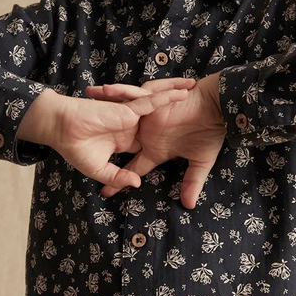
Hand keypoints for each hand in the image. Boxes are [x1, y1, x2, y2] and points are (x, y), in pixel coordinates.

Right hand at [23, 79, 196, 190]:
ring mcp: (131, 116)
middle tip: (203, 111)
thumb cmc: (75, 149)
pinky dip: (167, 97)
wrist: (60, 130)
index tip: (185, 144)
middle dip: (181, 113)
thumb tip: (136, 184)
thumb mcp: (100, 170)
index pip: (151, 143)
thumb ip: (118, 177)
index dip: (167, 143)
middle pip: (162, 119)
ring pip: (160, 105)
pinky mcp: (127, 109)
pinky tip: (183, 93)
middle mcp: (132, 126)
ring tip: (199, 90)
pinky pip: (151, 102)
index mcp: (127, 140)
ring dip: (179, 97)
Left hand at [85, 74, 224, 208]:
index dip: (119, 181)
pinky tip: (105, 90)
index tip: (104, 193)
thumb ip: (192, 181)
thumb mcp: (200, 161)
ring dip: (104, 106)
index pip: (132, 167)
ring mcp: (149, 115)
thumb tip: (188, 206)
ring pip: (122, 112)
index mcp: (156, 148)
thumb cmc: (211, 132)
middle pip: (118, 137)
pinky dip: (121, 92)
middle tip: (76, 141)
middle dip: (98, 138)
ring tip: (85, 100)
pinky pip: (134, 95)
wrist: (220, 107)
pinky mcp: (154, 100)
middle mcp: (147, 132)